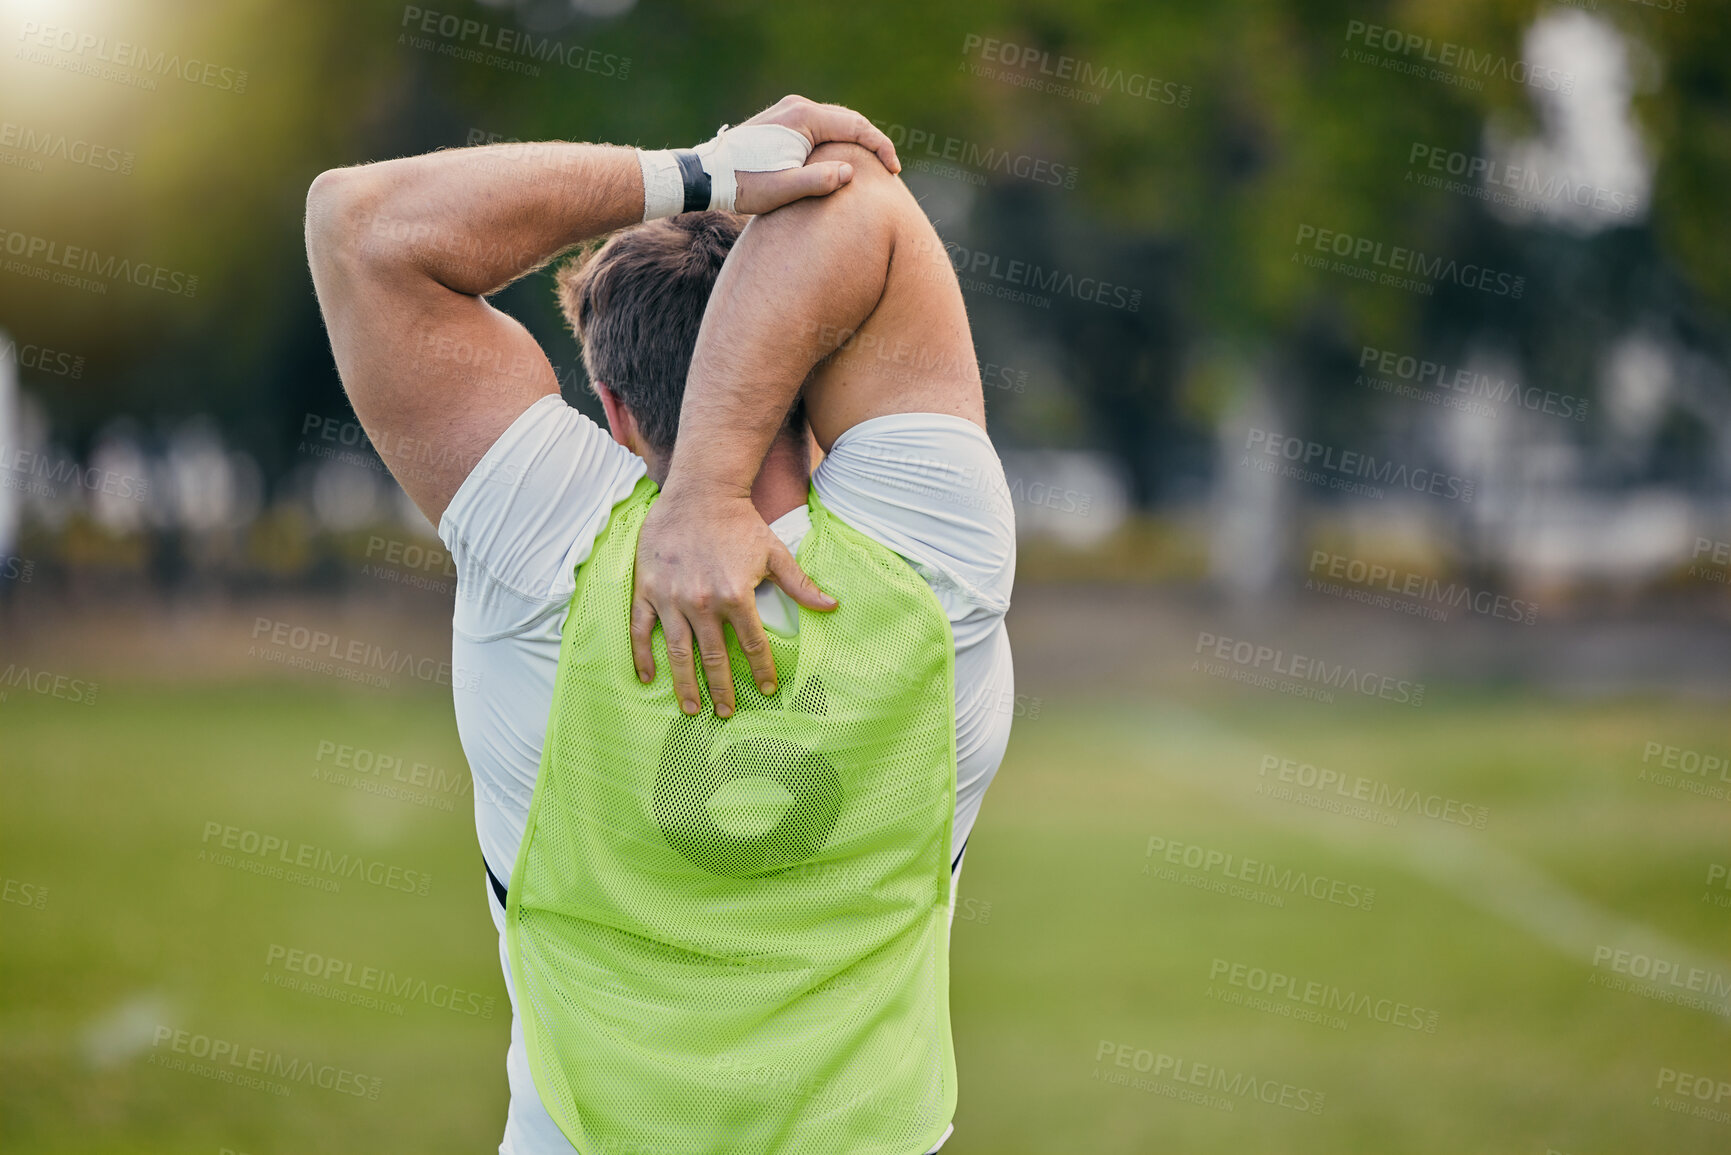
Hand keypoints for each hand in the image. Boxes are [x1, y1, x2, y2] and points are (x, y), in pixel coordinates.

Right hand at [631, 486, 836, 717]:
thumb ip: (800, 584)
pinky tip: (648, 678)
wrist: (699, 493)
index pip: (752, 644)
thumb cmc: (739, 523)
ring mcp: (670, 598)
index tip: (767, 690)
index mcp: (736, 596)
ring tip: (691, 709)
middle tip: (725, 713)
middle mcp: (702, 602)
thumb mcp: (775, 552)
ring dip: (684, 684)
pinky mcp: (647, 589)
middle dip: (721, 689)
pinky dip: (642, 656)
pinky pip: (641, 630)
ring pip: (677, 652)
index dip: (761, 670)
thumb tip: (832, 606)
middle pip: (713, 657)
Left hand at [731, 94, 901, 215]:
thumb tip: (850, 172)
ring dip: (856, 142)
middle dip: (872, 143)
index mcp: (804, 118)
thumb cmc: (744, 185)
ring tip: (873, 166)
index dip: (880, 147)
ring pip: (836, 122)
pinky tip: (844, 161)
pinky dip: (838, 141)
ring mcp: (790, 111)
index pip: (856, 126)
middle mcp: (798, 106)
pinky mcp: (783, 121)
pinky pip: (821, 127)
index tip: (894, 170)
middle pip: (849, 120)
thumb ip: (819, 181)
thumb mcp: (784, 190)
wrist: (708, 175)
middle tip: (891, 169)